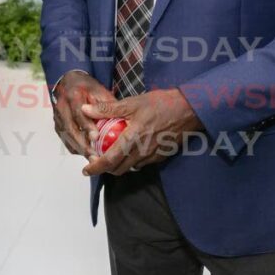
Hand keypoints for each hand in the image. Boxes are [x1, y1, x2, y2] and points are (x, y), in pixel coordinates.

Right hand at [52, 70, 113, 157]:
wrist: (68, 83)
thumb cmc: (87, 88)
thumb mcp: (99, 91)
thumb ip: (107, 107)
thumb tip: (119, 121)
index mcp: (73, 96)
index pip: (79, 113)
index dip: (87, 126)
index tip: (96, 137)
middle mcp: (62, 107)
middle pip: (70, 129)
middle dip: (82, 144)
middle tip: (95, 157)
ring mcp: (57, 117)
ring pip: (67, 137)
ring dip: (79, 149)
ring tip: (93, 160)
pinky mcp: (57, 125)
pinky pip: (65, 140)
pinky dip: (76, 148)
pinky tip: (86, 154)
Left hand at [80, 88, 202, 175]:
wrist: (189, 109)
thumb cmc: (161, 103)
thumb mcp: (132, 103)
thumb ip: (107, 109)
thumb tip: (85, 109)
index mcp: (133, 138)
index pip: (110, 160)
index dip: (96, 168)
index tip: (86, 171)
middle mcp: (142, 151)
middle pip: (118, 169)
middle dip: (105, 169)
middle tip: (97, 160)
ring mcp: (152, 156)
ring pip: (130, 168)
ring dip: (118, 166)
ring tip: (110, 155)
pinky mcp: (160, 156)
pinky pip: (141, 164)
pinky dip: (131, 161)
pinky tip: (128, 150)